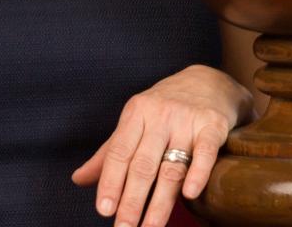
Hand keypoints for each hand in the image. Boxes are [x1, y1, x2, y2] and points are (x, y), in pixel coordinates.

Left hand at [71, 64, 253, 226]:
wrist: (209, 81)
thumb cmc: (165, 107)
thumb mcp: (135, 121)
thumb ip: (110, 152)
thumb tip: (78, 179)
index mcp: (136, 113)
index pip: (119, 152)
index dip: (110, 182)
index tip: (104, 210)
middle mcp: (159, 114)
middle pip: (143, 164)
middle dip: (132, 200)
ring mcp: (187, 120)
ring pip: (171, 167)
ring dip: (160, 202)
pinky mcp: (213, 125)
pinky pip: (205, 151)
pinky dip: (198, 173)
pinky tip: (189, 194)